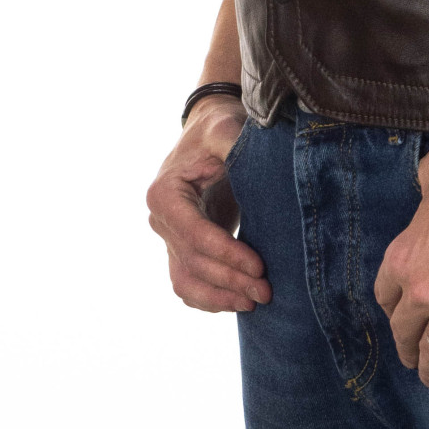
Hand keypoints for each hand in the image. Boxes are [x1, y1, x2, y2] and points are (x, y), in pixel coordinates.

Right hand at [146, 100, 270, 312]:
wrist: (210, 130)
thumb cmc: (218, 127)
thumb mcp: (224, 128)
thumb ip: (232, 144)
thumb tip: (248, 163)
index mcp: (165, 193)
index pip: (194, 234)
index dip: (226, 253)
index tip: (259, 265)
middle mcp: (160, 219)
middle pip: (193, 262)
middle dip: (230, 279)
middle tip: (267, 290)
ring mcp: (169, 237)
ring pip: (186, 282)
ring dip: (220, 297)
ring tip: (255, 302)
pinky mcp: (182, 248)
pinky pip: (189, 284)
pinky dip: (211, 298)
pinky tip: (240, 301)